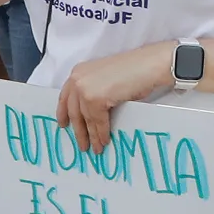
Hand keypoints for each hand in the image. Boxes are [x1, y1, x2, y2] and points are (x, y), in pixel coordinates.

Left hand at [58, 43, 174, 153]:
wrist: (150, 65)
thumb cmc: (135, 69)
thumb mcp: (106, 77)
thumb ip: (94, 89)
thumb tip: (92, 112)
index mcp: (79, 72)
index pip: (65, 96)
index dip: (63, 112)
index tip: (64, 124)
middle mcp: (77, 80)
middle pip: (74, 111)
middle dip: (78, 130)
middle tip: (81, 144)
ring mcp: (84, 89)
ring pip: (85, 119)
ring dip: (91, 136)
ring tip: (95, 148)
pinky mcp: (95, 100)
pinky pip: (97, 122)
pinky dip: (101, 134)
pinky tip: (104, 141)